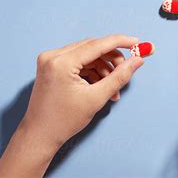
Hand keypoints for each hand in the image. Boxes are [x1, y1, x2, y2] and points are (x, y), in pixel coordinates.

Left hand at [0, 35, 143, 177]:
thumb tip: (137, 60)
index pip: (98, 44)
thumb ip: (119, 77)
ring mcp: (50, 60)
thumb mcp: (97, 98)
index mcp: (61, 62)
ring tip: (113, 89)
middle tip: (126, 71)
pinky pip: (79, 61)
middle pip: (93, 47)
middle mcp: (53, 56)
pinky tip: (100, 87)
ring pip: (87, 55)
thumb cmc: (63, 121)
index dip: (121, 42)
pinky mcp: (52, 66)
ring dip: (103, 68)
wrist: (40, 136)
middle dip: (112, 59)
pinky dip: (92, 71)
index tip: (137, 43)